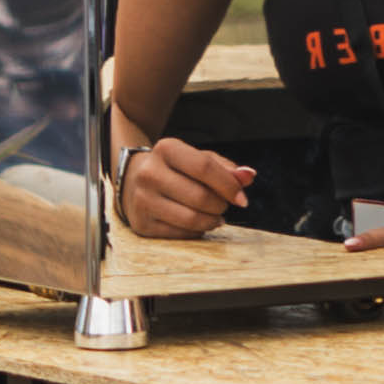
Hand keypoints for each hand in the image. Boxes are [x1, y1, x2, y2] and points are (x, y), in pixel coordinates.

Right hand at [116, 136, 252, 240]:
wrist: (134, 182)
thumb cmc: (176, 170)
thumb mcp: (198, 160)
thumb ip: (226, 168)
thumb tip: (249, 176)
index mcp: (166, 149)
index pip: (204, 168)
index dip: (229, 186)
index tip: (242, 199)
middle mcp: (149, 173)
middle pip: (200, 196)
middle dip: (221, 205)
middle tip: (223, 205)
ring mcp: (142, 200)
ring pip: (191, 219)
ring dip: (212, 221)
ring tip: (216, 216)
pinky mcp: (141, 224)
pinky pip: (181, 234)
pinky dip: (197, 231)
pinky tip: (199, 224)